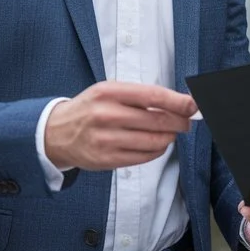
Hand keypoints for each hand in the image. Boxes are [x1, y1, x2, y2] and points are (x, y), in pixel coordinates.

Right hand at [44, 81, 196, 170]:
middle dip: (179, 122)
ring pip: (154, 141)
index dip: (178, 102)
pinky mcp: (106, 159)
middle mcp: (107, 115)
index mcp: (109, 92)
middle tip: (186, 122)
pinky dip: (157, 151)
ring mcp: (106, 139)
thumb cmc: (90, 108)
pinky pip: (144, 157)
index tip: (193, 105)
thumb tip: (178, 103)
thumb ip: (140, 95)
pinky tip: (156, 144)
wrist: (56, 133)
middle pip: (158, 120)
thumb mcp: (109, 91)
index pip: (153, 96)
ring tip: (169, 133)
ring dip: (169, 137)